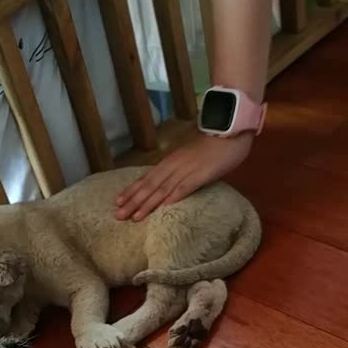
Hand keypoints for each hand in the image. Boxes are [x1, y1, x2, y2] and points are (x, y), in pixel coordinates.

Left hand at [115, 130, 253, 220]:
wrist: (229, 130)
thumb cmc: (212, 144)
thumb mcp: (188, 157)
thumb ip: (178, 170)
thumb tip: (168, 186)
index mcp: (170, 161)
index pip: (146, 178)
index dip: (131, 190)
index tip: (117, 202)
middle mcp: (173, 166)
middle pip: (150, 186)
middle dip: (133, 201)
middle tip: (118, 215)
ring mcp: (186, 170)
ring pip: (163, 189)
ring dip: (148, 204)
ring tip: (134, 217)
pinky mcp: (201, 174)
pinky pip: (185, 187)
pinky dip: (173, 197)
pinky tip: (163, 207)